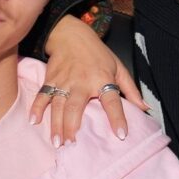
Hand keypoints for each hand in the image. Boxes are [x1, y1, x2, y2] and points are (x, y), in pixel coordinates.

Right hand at [30, 15, 147, 146]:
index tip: (121, 135)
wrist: (72, 34)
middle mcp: (82, 81)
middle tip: (72, 144)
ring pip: (58, 104)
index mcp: (102, 78)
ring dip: (56, 124)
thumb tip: (144, 108)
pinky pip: (42, 95)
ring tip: (58, 142)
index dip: (117, 117)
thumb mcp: (118, 66)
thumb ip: (130, 89)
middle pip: (77, 105)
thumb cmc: (97, 54)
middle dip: (73, 125)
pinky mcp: (51, 79)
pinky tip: (33, 121)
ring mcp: (64, 80)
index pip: (112, 100)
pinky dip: (36, 107)